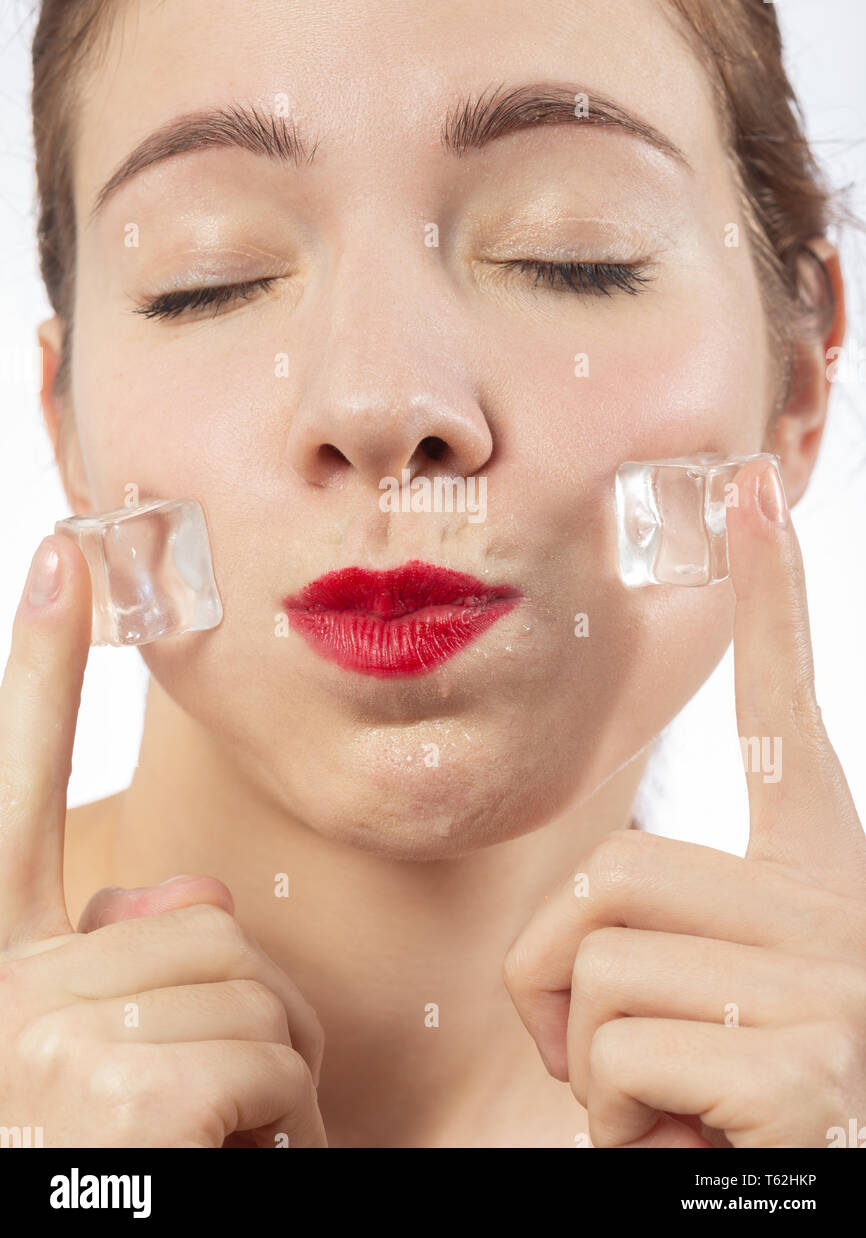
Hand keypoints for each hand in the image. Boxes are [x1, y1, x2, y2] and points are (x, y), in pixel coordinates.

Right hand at [0, 534, 325, 1147]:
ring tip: (213, 1153)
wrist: (66, 1232)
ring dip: (265, 1078)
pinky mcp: (108, 1103)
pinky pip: (258, 1058)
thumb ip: (113, 961)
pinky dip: (274, 1126)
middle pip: (197, 916)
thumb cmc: (88, 1156)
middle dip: (241, 1012)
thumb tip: (173, 888)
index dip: (34, 665)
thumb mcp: (80, 1063)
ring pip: (242, 983)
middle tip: (213, 1111)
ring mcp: (39, 1044)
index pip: (8, 787)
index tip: (69, 554)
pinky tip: (216, 1173)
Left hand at [503, 456, 865, 1146]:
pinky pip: (619, 1050)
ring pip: (596, 963)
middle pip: (612, 870)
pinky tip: (688, 1147)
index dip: (770, 602)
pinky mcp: (804, 1061)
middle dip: (561, 978)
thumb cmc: (744, 1115)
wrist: (828, 1196)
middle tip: (613, 1060)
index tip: (751, 493)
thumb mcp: (713, 1010)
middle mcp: (833, 914)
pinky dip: (616, 1121)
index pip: (786, 721)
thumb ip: (666, 940)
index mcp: (815, 885)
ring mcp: (830, 985)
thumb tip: (587, 935)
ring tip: (665, 1112)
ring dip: (588, 1063)